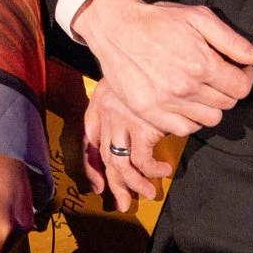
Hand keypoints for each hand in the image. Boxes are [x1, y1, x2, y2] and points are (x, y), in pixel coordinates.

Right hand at [70, 0, 252, 138]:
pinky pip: (184, 129)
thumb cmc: (157, 20)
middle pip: (227, 104)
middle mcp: (186, 88)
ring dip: (210, 106)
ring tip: (199, 89)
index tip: (235, 69)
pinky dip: (189, 119)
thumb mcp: (198, 18)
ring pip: (209, 120)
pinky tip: (183, 102)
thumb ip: (234, 41)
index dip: (244, 77)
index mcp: (203, 64)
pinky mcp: (149, 112)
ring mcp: (166, 103)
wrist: (115, 28)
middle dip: (226, 90)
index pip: (242, 88)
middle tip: (214, 76)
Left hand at [82, 77, 179, 214]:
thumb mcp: (127, 85)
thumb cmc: (145, 67)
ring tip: (149, 193)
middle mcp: (106, 115)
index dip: (92, 168)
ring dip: (135, 183)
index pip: (88, 142)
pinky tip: (164, 170)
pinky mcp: (142, 125)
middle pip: (105, 158)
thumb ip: (122, 109)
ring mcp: (122, 121)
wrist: (153, 49)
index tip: (99, 187)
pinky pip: (142, 159)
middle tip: (123, 203)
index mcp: (99, 106)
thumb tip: (127, 138)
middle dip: (115, 184)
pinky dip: (152, 170)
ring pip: (121, 164)